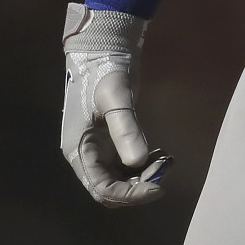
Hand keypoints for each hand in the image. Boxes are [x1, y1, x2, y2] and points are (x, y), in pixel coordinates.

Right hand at [60, 3, 170, 206]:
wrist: (103, 50)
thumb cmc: (105, 73)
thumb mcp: (116, 100)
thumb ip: (126, 130)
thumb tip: (138, 161)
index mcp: (79, 150)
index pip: (102, 189)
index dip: (129, 194)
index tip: (158, 187)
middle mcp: (87, 155)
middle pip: (111, 189)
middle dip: (138, 186)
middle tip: (165, 168)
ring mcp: (98, 148)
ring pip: (120, 179)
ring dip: (143, 177)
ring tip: (165, 158)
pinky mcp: (111, 140)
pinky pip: (126, 165)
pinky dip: (144, 165)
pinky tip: (160, 153)